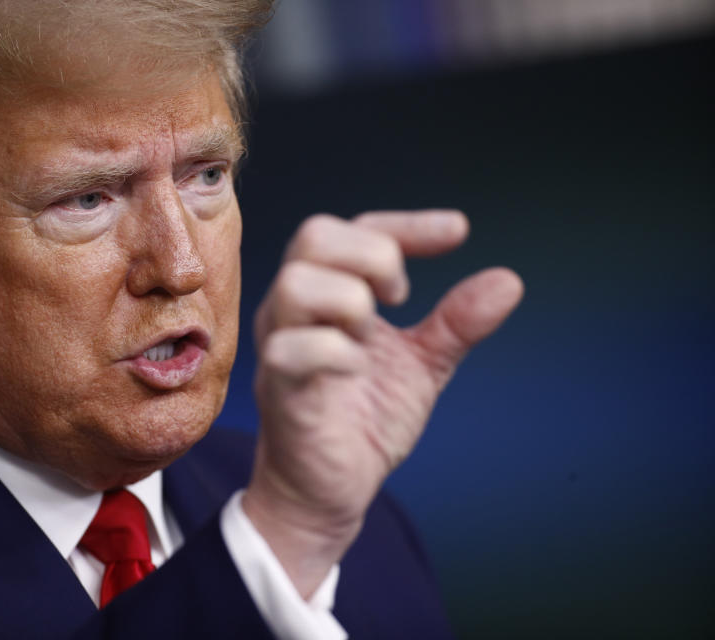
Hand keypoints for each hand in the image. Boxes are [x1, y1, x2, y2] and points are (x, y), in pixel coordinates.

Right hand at [242, 210, 522, 596]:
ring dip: (350, 300)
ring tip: (372, 336)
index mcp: (328, 294)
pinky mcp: (279, 390)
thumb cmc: (364, 419)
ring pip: (296, 284)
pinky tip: (357, 370)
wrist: (330, 489)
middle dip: (374, 255)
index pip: (355, 229)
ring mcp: (281, 346)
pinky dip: (333, 352)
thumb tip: (508, 281)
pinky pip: (289, 351)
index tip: (459, 231)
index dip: (408, 224)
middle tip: (403, 298)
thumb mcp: (422, 365)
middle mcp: (296, 310)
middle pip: (315, 236)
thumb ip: (456, 324)